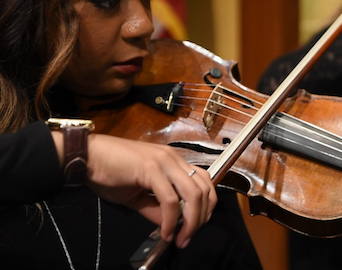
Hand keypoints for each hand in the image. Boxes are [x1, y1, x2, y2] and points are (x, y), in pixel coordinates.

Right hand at [85, 134, 216, 247]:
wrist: (85, 156)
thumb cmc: (108, 172)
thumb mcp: (136, 196)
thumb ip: (155, 209)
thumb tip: (171, 226)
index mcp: (173, 161)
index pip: (203, 181)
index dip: (205, 206)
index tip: (194, 227)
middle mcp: (173, 159)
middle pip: (204, 189)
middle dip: (201, 217)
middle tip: (188, 236)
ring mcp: (164, 162)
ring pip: (193, 194)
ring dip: (191, 220)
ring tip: (180, 237)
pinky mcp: (152, 169)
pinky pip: (170, 199)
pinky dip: (171, 219)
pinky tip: (165, 231)